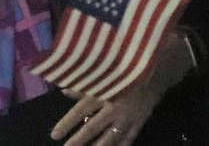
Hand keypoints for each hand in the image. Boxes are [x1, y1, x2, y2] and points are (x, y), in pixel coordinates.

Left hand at [51, 30, 192, 143]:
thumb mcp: (102, 74)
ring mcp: (127, 118)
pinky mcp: (139, 123)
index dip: (66, 123)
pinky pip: (128, 140)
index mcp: (102, 92)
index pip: (79, 111)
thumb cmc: (123, 69)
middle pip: (92, 127)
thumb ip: (83, 85)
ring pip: (110, 138)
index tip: (54, 135)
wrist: (153, 70)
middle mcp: (113, 107)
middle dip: (78, 141)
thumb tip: (63, 91)